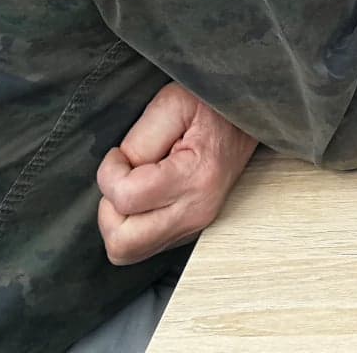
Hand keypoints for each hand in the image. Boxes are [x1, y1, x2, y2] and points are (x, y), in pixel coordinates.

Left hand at [95, 83, 257, 265]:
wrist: (247, 116)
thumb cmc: (211, 106)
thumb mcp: (171, 105)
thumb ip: (139, 141)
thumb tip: (119, 173)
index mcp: (196, 178)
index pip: (125, 198)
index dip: (109, 173)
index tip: (119, 154)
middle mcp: (198, 211)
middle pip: (123, 243)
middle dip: (109, 210)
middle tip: (122, 179)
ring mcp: (197, 225)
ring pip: (128, 251)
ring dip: (119, 220)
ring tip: (134, 187)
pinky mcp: (191, 230)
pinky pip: (143, 245)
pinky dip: (133, 225)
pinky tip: (147, 195)